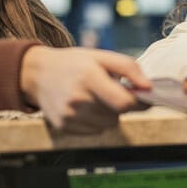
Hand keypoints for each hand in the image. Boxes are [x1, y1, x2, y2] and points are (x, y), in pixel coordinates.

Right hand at [19, 47, 150, 134]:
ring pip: (108, 125)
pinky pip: (95, 131)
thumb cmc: (74, 63)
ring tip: (95, 97)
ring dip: (109, 114)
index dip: (139, 102)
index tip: (142, 97)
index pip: (124, 103)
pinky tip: (85, 106)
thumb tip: (149, 88)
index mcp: (88, 77)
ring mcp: (69, 116)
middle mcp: (77, 99)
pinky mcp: (64, 127)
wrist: (37, 73)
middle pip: (118, 115)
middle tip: (110, 90)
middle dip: (121, 104)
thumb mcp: (101, 56)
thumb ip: (129, 68)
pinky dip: (96, 121)